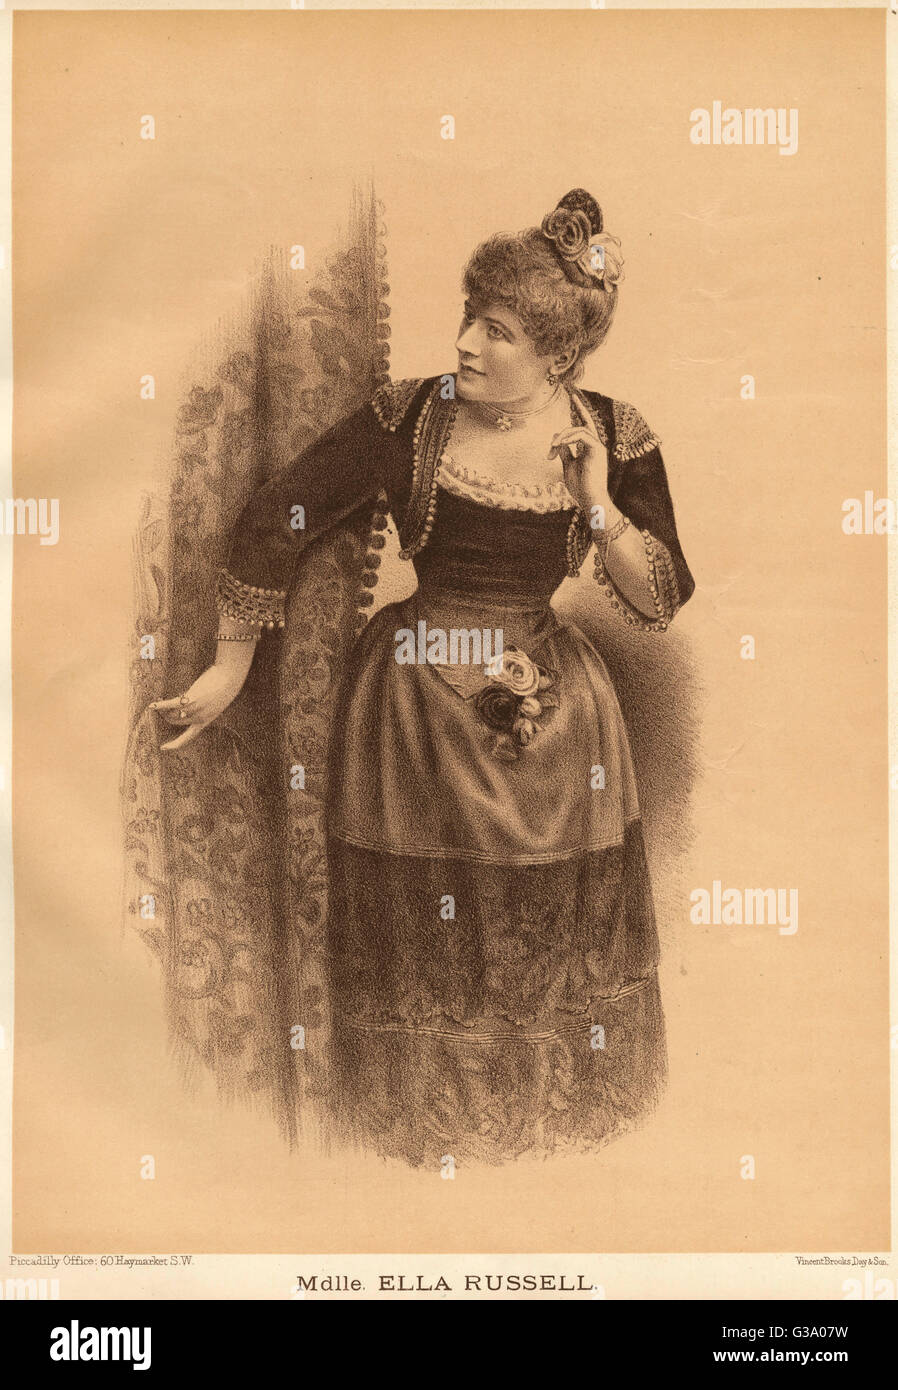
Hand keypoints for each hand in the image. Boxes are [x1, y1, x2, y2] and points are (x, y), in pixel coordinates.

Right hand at [149, 663, 247, 750]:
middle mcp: (199, 718)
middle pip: (175, 722)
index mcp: (205, 721)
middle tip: (160, 709)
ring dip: (162, 710)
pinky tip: (152, 705)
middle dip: (165, 717)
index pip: (188, 737)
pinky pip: (171, 705)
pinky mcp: (190, 699)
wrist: (230, 679)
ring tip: (157, 702)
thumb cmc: (224, 687)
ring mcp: (195, 709)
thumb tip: (188, 704)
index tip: (164, 748)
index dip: (176, 744)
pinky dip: (160, 706)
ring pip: (172, 714)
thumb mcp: (214, 701)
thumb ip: (202, 706)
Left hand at [548, 394, 611, 514]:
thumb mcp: (568, 466)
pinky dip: (569, 438)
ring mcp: (598, 447)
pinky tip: (559, 445)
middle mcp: (596, 445)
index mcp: (590, 448)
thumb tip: (558, 441)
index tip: (573, 396)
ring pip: (580, 429)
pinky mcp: (597, 450)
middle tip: (556, 432)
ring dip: (563, 436)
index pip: (585, 425)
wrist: (590, 499)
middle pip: (582, 424)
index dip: (579, 410)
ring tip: (553, 447)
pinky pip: (582, 435)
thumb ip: (565, 452)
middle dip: (571, 420)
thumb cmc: (580, 487)